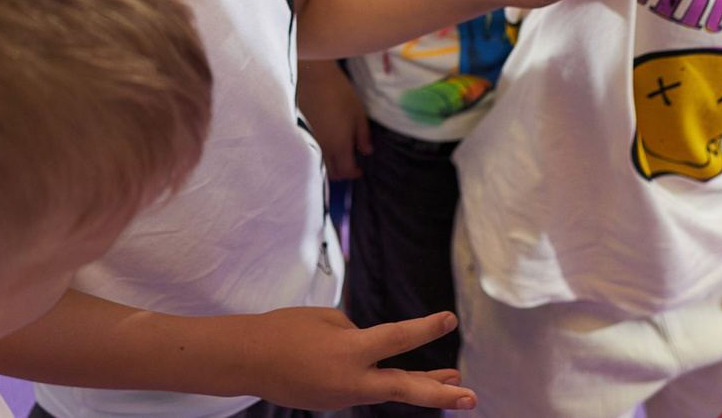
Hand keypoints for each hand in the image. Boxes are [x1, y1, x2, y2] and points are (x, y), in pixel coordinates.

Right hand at [229, 307, 472, 410]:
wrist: (248, 360)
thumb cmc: (284, 330)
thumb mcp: (327, 321)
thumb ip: (357, 336)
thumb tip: (374, 350)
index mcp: (350, 351)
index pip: (397, 339)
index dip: (425, 328)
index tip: (449, 319)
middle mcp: (352, 380)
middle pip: (405, 388)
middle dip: (440, 394)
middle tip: (472, 398)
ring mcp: (344, 396)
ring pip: (390, 389)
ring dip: (421, 384)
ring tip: (453, 383)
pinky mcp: (335, 402)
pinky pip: (363, 385)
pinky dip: (373, 376)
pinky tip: (362, 364)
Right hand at [297, 59, 372, 181]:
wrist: (312, 76)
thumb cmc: (339, 92)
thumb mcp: (358, 113)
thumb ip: (364, 135)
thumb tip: (368, 151)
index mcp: (338, 146)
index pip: (346, 171)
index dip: (354, 173)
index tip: (359, 169)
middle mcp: (321, 149)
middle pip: (331, 173)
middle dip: (342, 173)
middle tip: (348, 164)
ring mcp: (307, 142)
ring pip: (317, 166)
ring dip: (328, 166)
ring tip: (335, 157)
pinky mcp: (298, 134)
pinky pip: (308, 153)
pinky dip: (316, 156)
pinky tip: (321, 147)